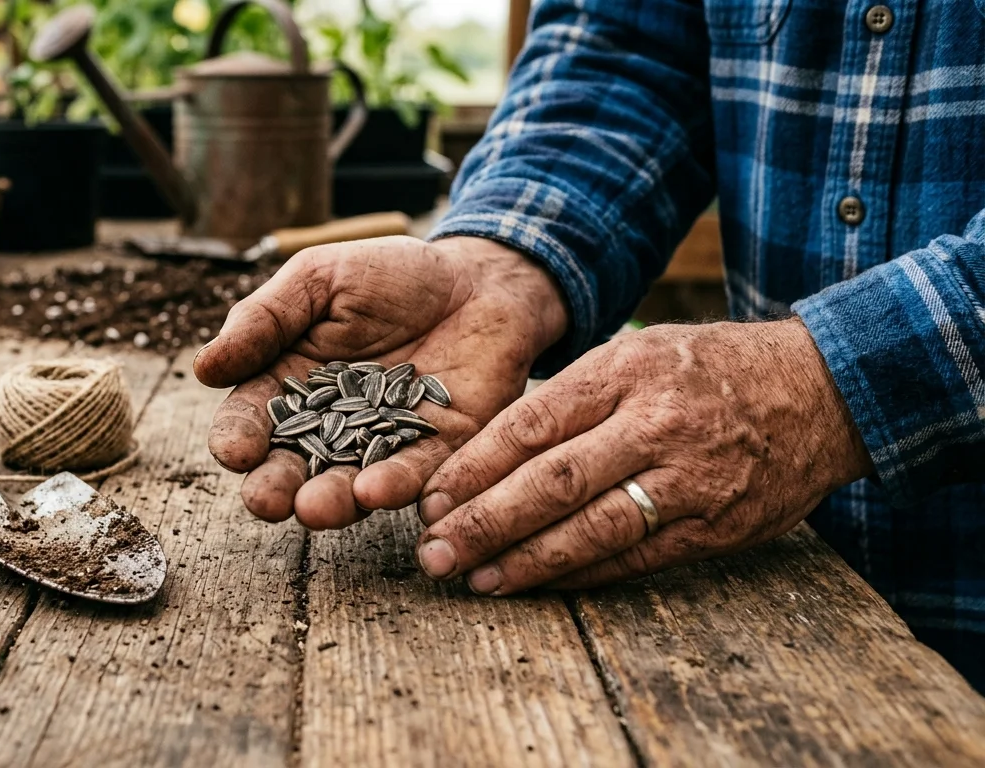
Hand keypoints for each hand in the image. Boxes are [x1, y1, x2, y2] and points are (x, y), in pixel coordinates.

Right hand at [193, 235, 566, 529]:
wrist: (478, 278)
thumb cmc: (391, 275)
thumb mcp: (318, 279)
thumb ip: (265, 319)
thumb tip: (205, 367)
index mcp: (288, 383)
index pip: (250, 420)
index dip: (237, 438)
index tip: (235, 450)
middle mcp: (328, 426)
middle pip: (289, 467)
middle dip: (273, 488)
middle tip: (267, 500)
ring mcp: (382, 444)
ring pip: (347, 484)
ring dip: (328, 501)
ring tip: (313, 508)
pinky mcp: (438, 451)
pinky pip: (414, 474)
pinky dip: (393, 486)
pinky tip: (374, 490)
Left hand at [415, 318, 872, 593]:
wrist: (825, 389)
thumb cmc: (712, 369)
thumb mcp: (643, 351)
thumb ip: (575, 394)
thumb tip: (488, 447)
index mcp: (628, 369)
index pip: (533, 423)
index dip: (475, 466)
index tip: (430, 497)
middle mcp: (656, 422)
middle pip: (553, 480)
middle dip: (484, 520)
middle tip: (433, 550)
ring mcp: (690, 478)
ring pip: (592, 527)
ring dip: (525, 559)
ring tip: (473, 577)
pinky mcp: (717, 526)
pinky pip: (634, 557)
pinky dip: (579, 574)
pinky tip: (534, 582)